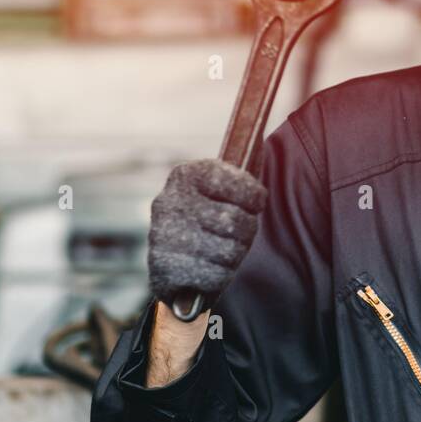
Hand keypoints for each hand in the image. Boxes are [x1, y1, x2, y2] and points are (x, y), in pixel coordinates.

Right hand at [147, 159, 268, 308]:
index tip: (255, 204)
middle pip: (235, 222)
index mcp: (185, 175)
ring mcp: (161, 236)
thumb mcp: (221, 194)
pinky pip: (212, 276)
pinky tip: (211, 272)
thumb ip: (239, 180)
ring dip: (234, 257)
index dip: (254, 197)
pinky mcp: (161, 269)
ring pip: (227, 251)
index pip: (238, 183)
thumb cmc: (208, 224)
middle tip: (237, 236)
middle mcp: (169, 202)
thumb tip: (260, 143)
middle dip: (245, 233)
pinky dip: (219, 278)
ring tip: (222, 254)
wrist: (174, 267)